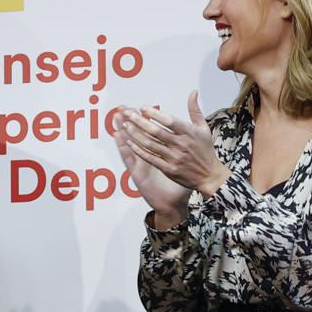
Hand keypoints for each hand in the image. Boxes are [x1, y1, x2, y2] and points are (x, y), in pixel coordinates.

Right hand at [110, 106, 193, 226]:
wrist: (174, 205)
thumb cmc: (180, 186)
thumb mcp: (186, 165)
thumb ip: (188, 150)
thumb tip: (194, 137)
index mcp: (159, 154)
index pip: (150, 134)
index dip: (144, 120)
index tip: (140, 107)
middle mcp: (147, 159)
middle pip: (137, 136)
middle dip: (130, 121)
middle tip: (123, 107)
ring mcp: (141, 166)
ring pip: (130, 145)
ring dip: (123, 131)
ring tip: (116, 118)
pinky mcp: (137, 175)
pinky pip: (129, 160)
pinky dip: (124, 148)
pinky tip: (119, 138)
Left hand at [115, 92, 229, 201]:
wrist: (209, 176)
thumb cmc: (205, 150)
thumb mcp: (203, 128)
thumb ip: (195, 110)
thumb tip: (193, 92)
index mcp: (189, 133)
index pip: (169, 120)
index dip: (154, 113)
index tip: (142, 108)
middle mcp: (181, 145)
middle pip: (156, 132)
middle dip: (139, 121)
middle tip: (127, 114)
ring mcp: (174, 158)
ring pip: (150, 145)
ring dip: (136, 135)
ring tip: (125, 125)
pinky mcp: (169, 169)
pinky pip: (150, 158)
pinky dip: (139, 150)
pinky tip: (129, 143)